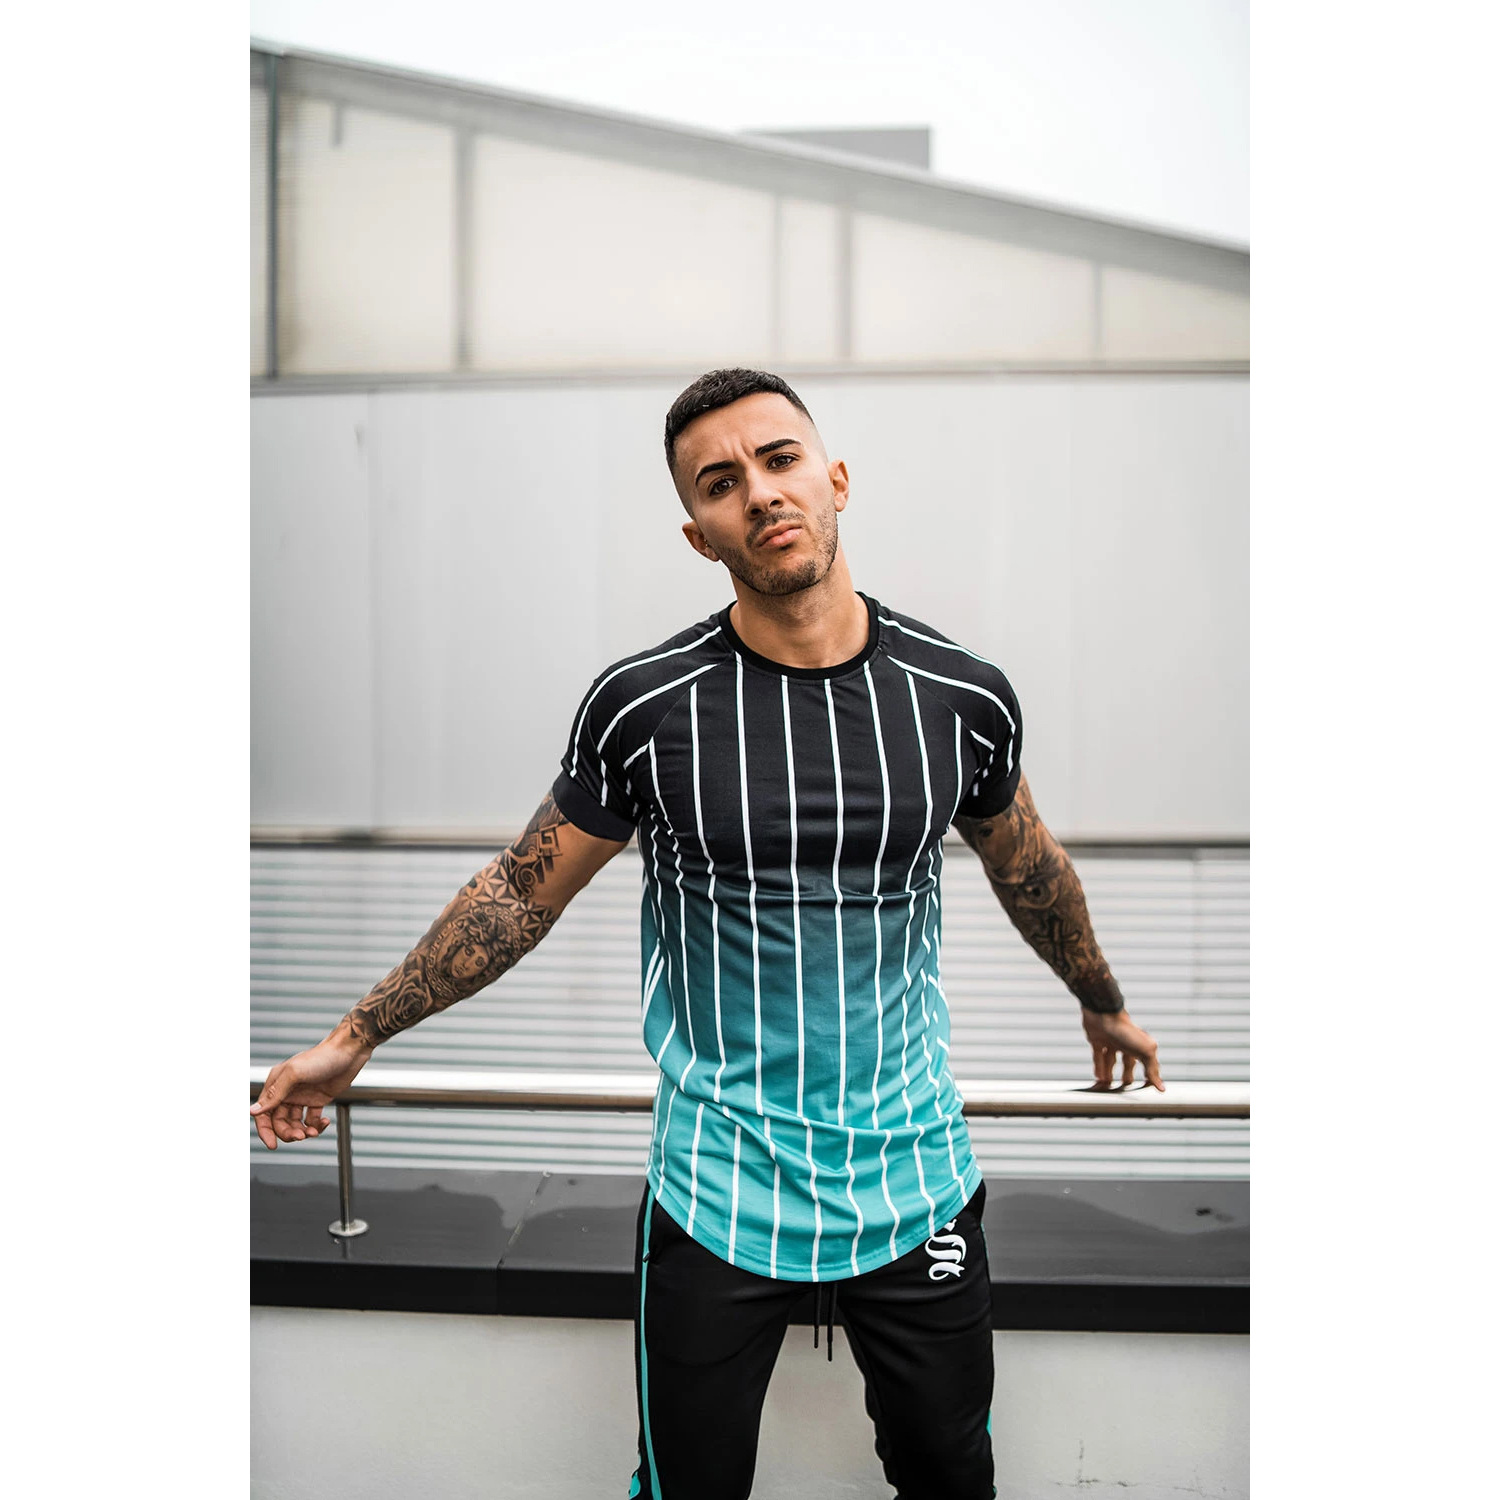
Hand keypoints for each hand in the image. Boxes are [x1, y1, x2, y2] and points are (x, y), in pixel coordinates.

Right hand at [250, 1030, 372, 1148]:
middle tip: (301, 1137)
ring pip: (295, 1123)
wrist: (349, 1052)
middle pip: (280, 1122)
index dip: (265, 1131)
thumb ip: (274, 1094)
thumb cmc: (322, 1057)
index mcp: (276, 1084)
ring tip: (314, 1132)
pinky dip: (316, 1125)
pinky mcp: (318, 1099)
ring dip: (303, 1131)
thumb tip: (253, 1111)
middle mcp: (287, 1091)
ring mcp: (302, 1096)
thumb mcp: (294, 1074)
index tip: (273, 1146)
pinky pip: (311, 1119)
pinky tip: (325, 1122)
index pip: (263, 1113)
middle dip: (288, 1133)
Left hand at [1080, 1007, 1163, 1090]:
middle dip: (1127, 1075)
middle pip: (1128, 1062)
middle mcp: (1126, 1043)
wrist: (1103, 1015)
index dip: (1148, 1075)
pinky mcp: (1097, 1040)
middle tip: (1125, 1087)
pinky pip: (1098, 1056)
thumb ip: (1152, 1069)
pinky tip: (1099, 1078)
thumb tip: (1161, 1087)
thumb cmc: (1125, 1030)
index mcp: (1140, 1044)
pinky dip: (1099, 1067)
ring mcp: (1111, 1041)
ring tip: (1108, 1086)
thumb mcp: (1145, 1051)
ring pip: (1111, 1060)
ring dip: (1109, 1073)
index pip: (1147, 1063)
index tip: (1147, 1086)